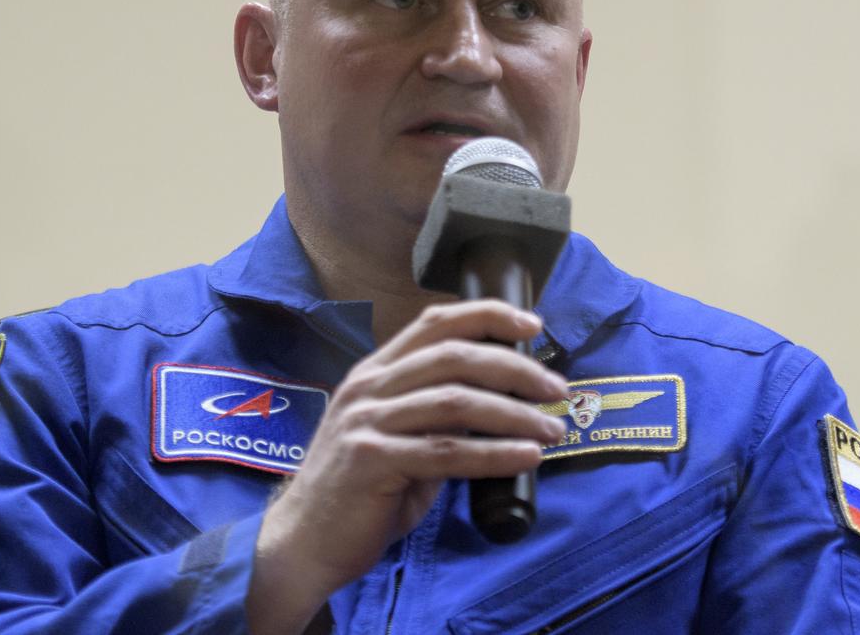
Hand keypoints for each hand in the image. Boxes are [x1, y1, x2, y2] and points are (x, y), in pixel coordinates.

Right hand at [244, 299, 567, 633]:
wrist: (302, 543)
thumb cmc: (359, 492)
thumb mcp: (397, 439)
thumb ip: (436, 419)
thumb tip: (499, 408)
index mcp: (375, 372)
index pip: (435, 323)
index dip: (486, 315)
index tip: (532, 323)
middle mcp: (368, 387)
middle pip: (455, 357)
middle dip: (516, 368)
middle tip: (557, 388)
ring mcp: (365, 422)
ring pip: (457, 402)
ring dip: (515, 413)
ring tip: (552, 427)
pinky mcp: (371, 461)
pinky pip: (447, 452)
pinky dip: (495, 453)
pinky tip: (526, 456)